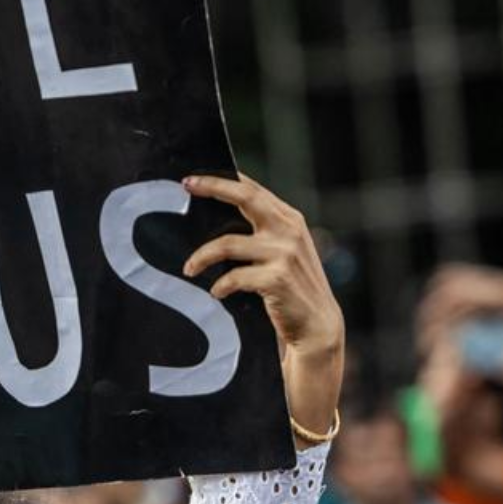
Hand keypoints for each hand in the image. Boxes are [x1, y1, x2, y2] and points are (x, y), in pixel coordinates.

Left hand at [182, 174, 345, 439]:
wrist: (317, 324)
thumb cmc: (291, 287)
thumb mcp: (283, 252)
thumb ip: (262, 232)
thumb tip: (216, 218)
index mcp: (289, 219)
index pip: (253, 190)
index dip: (222, 180)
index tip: (192, 179)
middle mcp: (289, 230)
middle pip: (246, 198)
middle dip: (213, 188)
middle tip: (186, 186)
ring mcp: (284, 253)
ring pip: (227, 243)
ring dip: (201, 256)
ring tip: (188, 269)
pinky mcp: (277, 278)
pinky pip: (234, 276)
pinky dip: (220, 285)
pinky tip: (216, 292)